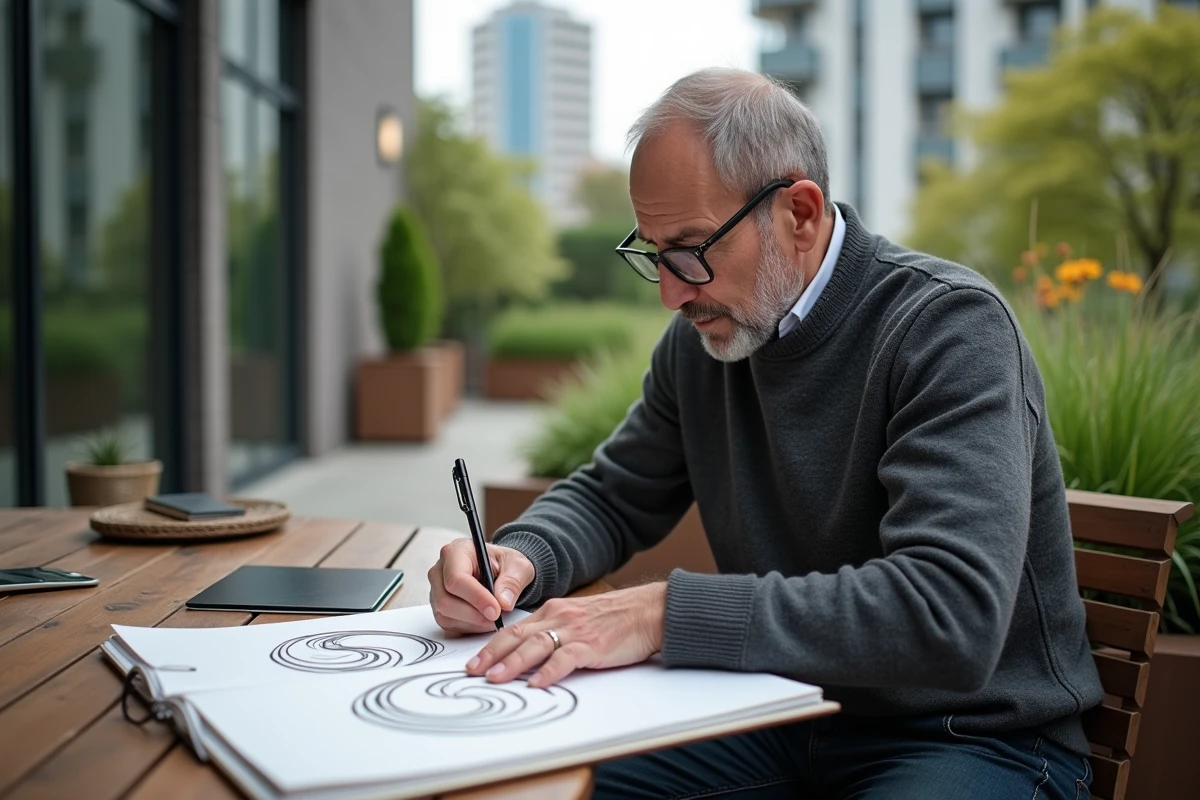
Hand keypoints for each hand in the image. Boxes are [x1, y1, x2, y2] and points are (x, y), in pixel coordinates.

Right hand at [428, 538, 533, 633]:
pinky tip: (484, 622)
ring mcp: (436, 590)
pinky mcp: (438, 608)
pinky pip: (448, 625)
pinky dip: (468, 628)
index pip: (456, 578)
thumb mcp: (519, 566)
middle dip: (474, 615)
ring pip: (445, 616)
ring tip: (494, 620)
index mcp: (456, 551)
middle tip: (497, 619)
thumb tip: (503, 602)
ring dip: (472, 624)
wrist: (501, 573)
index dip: (476, 597)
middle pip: (445, 600)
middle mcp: (440, 570)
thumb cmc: (506, 565)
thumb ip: (513, 581)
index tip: (496, 610)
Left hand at [465, 582, 666, 688]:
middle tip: (472, 671)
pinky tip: (537, 683)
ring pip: (536, 646)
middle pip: (517, 636)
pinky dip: (549, 672)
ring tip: (495, 678)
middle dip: (492, 654)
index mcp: (554, 611)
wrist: (648, 610)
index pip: (515, 628)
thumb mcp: (578, 618)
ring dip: (512, 663)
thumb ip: (556, 630)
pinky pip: (566, 659)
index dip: (492, 644)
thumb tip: (531, 652)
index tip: (475, 660)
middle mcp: (560, 618)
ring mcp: (575, 631)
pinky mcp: (592, 645)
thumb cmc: (616, 618)